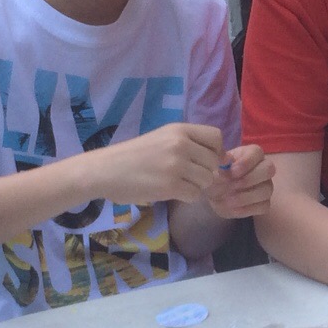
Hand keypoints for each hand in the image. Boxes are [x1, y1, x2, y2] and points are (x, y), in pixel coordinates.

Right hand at [85, 122, 227, 205]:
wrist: (105, 170)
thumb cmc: (133, 155)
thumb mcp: (162, 138)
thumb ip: (188, 144)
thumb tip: (222, 159)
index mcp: (179, 129)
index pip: (216, 137)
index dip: (216, 151)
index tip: (204, 160)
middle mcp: (180, 144)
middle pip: (214, 162)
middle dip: (205, 172)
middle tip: (187, 177)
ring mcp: (176, 165)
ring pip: (207, 180)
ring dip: (196, 186)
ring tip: (178, 184)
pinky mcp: (170, 185)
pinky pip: (195, 195)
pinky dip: (187, 197)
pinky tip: (171, 192)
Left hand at [202, 144, 274, 219]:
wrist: (214, 194)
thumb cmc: (216, 175)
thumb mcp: (214, 167)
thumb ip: (220, 163)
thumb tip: (225, 161)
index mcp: (251, 154)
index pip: (257, 152)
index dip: (246, 162)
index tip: (231, 172)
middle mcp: (263, 168)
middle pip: (269, 169)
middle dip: (249, 179)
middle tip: (231, 185)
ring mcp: (266, 186)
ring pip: (266, 190)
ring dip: (245, 196)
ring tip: (227, 199)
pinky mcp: (264, 203)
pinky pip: (263, 206)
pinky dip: (246, 209)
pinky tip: (232, 207)